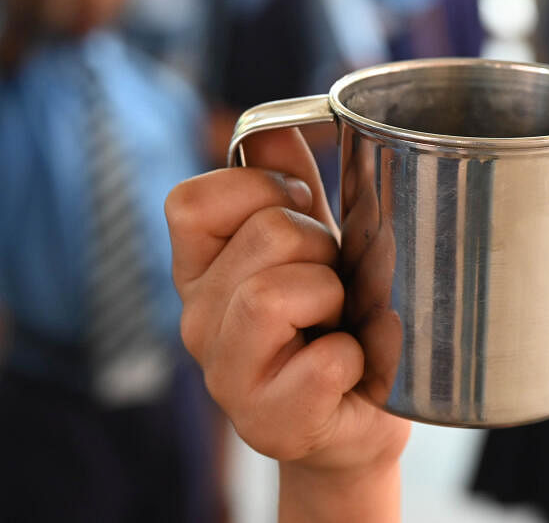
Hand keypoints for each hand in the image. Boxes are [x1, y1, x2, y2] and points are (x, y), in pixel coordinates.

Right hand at [166, 129, 408, 496]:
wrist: (358, 418)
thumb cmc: (336, 320)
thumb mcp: (313, 242)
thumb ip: (288, 182)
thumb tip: (273, 123)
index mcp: (200, 270)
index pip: (190, 202)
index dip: (258, 190)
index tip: (300, 215)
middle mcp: (197, 321)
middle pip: (262, 234)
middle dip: (321, 245)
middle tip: (334, 283)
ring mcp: (225, 377)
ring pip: (275, 295)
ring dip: (334, 297)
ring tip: (339, 322)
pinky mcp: (269, 424)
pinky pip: (324, 363)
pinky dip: (358, 358)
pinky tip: (352, 368)